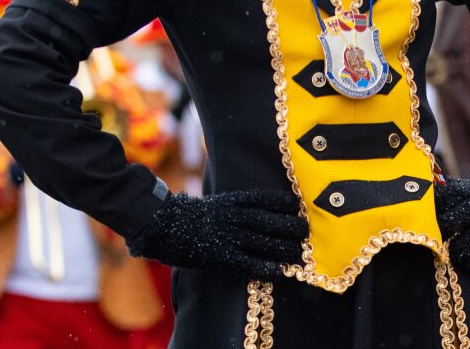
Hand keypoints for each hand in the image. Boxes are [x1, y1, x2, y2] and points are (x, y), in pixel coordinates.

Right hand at [127, 189, 306, 279]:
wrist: (165, 226)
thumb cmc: (193, 215)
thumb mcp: (218, 201)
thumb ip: (238, 204)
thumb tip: (261, 207)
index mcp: (234, 200)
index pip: (265, 199)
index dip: (284, 203)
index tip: (298, 206)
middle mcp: (234, 216)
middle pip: (269, 220)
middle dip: (289, 225)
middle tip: (305, 231)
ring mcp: (227, 235)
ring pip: (262, 241)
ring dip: (282, 247)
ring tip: (298, 253)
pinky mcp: (220, 255)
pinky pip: (246, 262)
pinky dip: (262, 266)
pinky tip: (276, 270)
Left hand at [433, 170, 469, 272]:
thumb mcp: (463, 189)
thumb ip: (444, 195)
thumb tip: (417, 197)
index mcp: (466, 191)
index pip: (443, 200)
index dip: (432, 213)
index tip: (425, 223)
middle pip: (454, 220)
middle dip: (442, 233)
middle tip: (436, 242)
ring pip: (468, 241)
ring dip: (456, 252)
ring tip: (451, 256)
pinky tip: (467, 265)